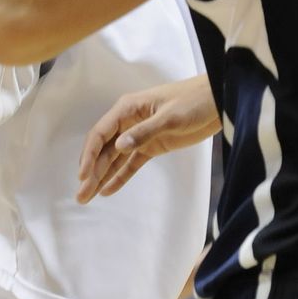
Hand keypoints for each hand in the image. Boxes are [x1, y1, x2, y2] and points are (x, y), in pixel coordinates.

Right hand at [76, 77, 220, 202]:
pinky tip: (108, 191)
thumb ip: (144, 132)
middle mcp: (128, 123)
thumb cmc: (193, 101)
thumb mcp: (170, 116)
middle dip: (91, 172)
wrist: (216, 101)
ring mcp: (139, 136)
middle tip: (81, 195)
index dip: (89, 155)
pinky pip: (131, 164)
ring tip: (87, 197)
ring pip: (114, 159)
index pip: (101, 134)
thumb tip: (119, 146)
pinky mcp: (152, 147)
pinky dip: (120, 177)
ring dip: (101, 177)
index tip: (83, 175)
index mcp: (128, 109)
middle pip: (104, 150)